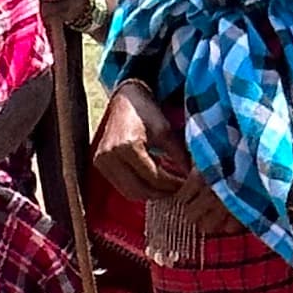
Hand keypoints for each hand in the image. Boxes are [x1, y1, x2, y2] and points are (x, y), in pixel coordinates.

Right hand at [93, 80, 192, 204]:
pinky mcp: (99, 164)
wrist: (125, 99)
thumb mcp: (166, 132)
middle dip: (161, 193)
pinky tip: (152, 179)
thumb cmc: (146, 112)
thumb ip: (179, 155)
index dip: (172, 184)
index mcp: (127, 146)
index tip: (186, 184)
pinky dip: (138, 187)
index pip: (153, 177)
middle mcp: (110, 156)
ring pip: (129, 192)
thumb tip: (192, 178)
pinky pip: (121, 186)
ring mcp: (101, 161)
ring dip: (149, 193)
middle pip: (139, 190)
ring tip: (166, 185)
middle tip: (178, 189)